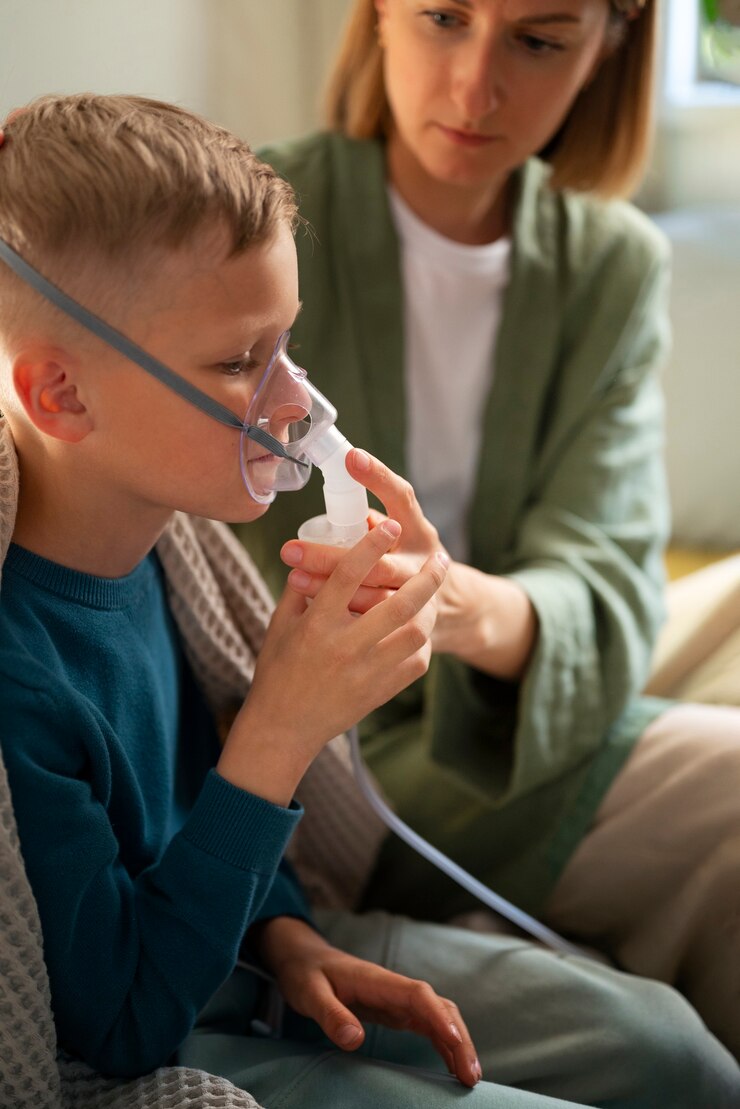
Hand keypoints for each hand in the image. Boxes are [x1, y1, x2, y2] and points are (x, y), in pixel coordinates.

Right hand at [217, 518, 448, 804]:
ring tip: (432, 593)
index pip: (349, 575)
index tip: (391, 524)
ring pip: (415, 633)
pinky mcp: (381, 691)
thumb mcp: (280, 624)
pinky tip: (418, 629)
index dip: (372, 545)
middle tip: (441, 558)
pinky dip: (420, 642)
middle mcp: (345, 646)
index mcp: (317, 624)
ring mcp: (366, 671)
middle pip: (399, 604)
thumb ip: (300, 588)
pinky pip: (416, 661)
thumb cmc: (278, 670)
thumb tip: (315, 552)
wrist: (284, 727)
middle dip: (427, 577)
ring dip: (427, 609)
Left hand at [255, 916, 481, 1087]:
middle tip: (471, 1074)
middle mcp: (396, 989)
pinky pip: (429, 1026)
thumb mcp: (310, 994)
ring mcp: (399, 1000)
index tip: (456, 1042)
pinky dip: (446, 1043)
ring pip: (439, 1017)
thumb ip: (331, 1014)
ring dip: (458, 1043)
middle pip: (439, 1008)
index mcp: (379, 981)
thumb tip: (355, 1039)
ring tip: (470, 1076)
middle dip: (460, 1038)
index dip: (439, 1018)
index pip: (418, 996)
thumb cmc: (307, 973)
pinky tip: (453, 1064)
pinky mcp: (396, 1011)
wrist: (305, 958)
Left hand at [280, 449, 536, 677]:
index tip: (351, 458)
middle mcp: (424, 561)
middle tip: (290, 549)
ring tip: (294, 580)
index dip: (378, 477)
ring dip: (331, 590)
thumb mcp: (393, 537)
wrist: (444, 608)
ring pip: (374, 598)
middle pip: (378, 562)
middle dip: (330, 557)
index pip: (402, 497)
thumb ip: (366, 523)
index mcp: (417, 530)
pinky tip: (312, 615)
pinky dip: (343, 620)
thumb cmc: (399, 561)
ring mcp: (423, 598)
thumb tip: (328, 494)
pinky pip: (375, 629)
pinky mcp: (416, 628)